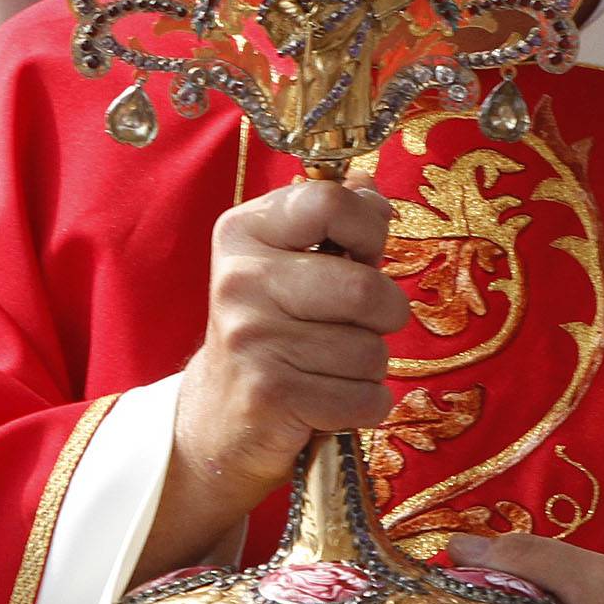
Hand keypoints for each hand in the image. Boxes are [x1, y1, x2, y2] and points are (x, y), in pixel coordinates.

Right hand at [135, 179, 409, 577]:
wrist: (219, 412)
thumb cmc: (271, 325)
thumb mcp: (289, 260)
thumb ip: (333, 222)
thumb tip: (372, 191)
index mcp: (244, 231)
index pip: (328, 203)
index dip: (367, 229)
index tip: (362, 253)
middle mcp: (240, 278)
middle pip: (363, 288)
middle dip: (384, 313)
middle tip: (360, 323)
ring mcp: (251, 337)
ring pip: (370, 350)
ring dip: (369, 366)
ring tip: (332, 365)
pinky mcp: (269, 393)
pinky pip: (363, 398)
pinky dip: (364, 404)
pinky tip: (330, 398)